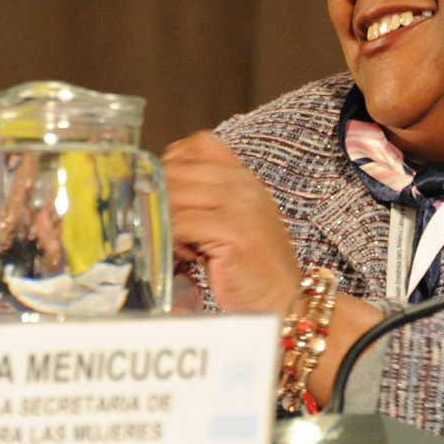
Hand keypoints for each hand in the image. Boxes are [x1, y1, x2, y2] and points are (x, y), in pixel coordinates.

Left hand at [162, 132, 303, 313]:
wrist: (284, 300)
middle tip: (164, 226)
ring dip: (164, 222)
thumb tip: (158, 191)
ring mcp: (240, 206)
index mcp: (244, 179)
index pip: (199, 144)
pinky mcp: (232, 230)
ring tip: (178, 244)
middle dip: (159, 198)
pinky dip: (172, 241)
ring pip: (174, 196)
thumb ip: (208, 201)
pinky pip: (180, 225)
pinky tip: (187, 257)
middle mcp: (243, 185)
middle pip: (178, 170)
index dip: (172, 162)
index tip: (165, 190)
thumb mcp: (235, 222)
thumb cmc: (253, 268)